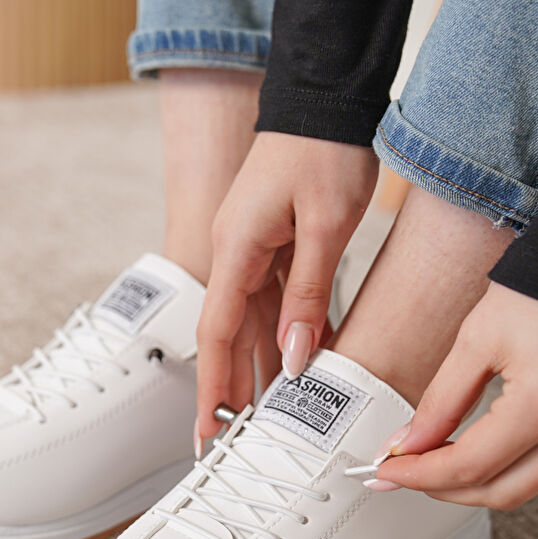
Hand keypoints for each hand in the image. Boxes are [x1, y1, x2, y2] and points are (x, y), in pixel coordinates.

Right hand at [195, 131, 378, 441]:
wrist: (326, 99)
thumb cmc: (325, 152)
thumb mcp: (326, 225)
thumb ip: (308, 293)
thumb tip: (294, 356)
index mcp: (238, 246)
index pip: (218, 330)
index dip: (215, 383)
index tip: (211, 428)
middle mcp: (236, 249)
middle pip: (230, 331)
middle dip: (232, 385)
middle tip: (235, 440)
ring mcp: (253, 244)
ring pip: (253, 318)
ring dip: (260, 364)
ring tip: (270, 416)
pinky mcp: (273, 240)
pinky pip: (275, 297)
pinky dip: (287, 331)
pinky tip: (303, 361)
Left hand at [368, 282, 537, 508]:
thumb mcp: (479, 336)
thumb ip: (441, 400)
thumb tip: (408, 445)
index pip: (470, 466)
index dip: (419, 475)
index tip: (387, 472)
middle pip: (505, 492)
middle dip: (448, 489)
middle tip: (409, 474)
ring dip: (488, 479)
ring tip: (446, 461)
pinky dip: (529, 460)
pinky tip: (500, 445)